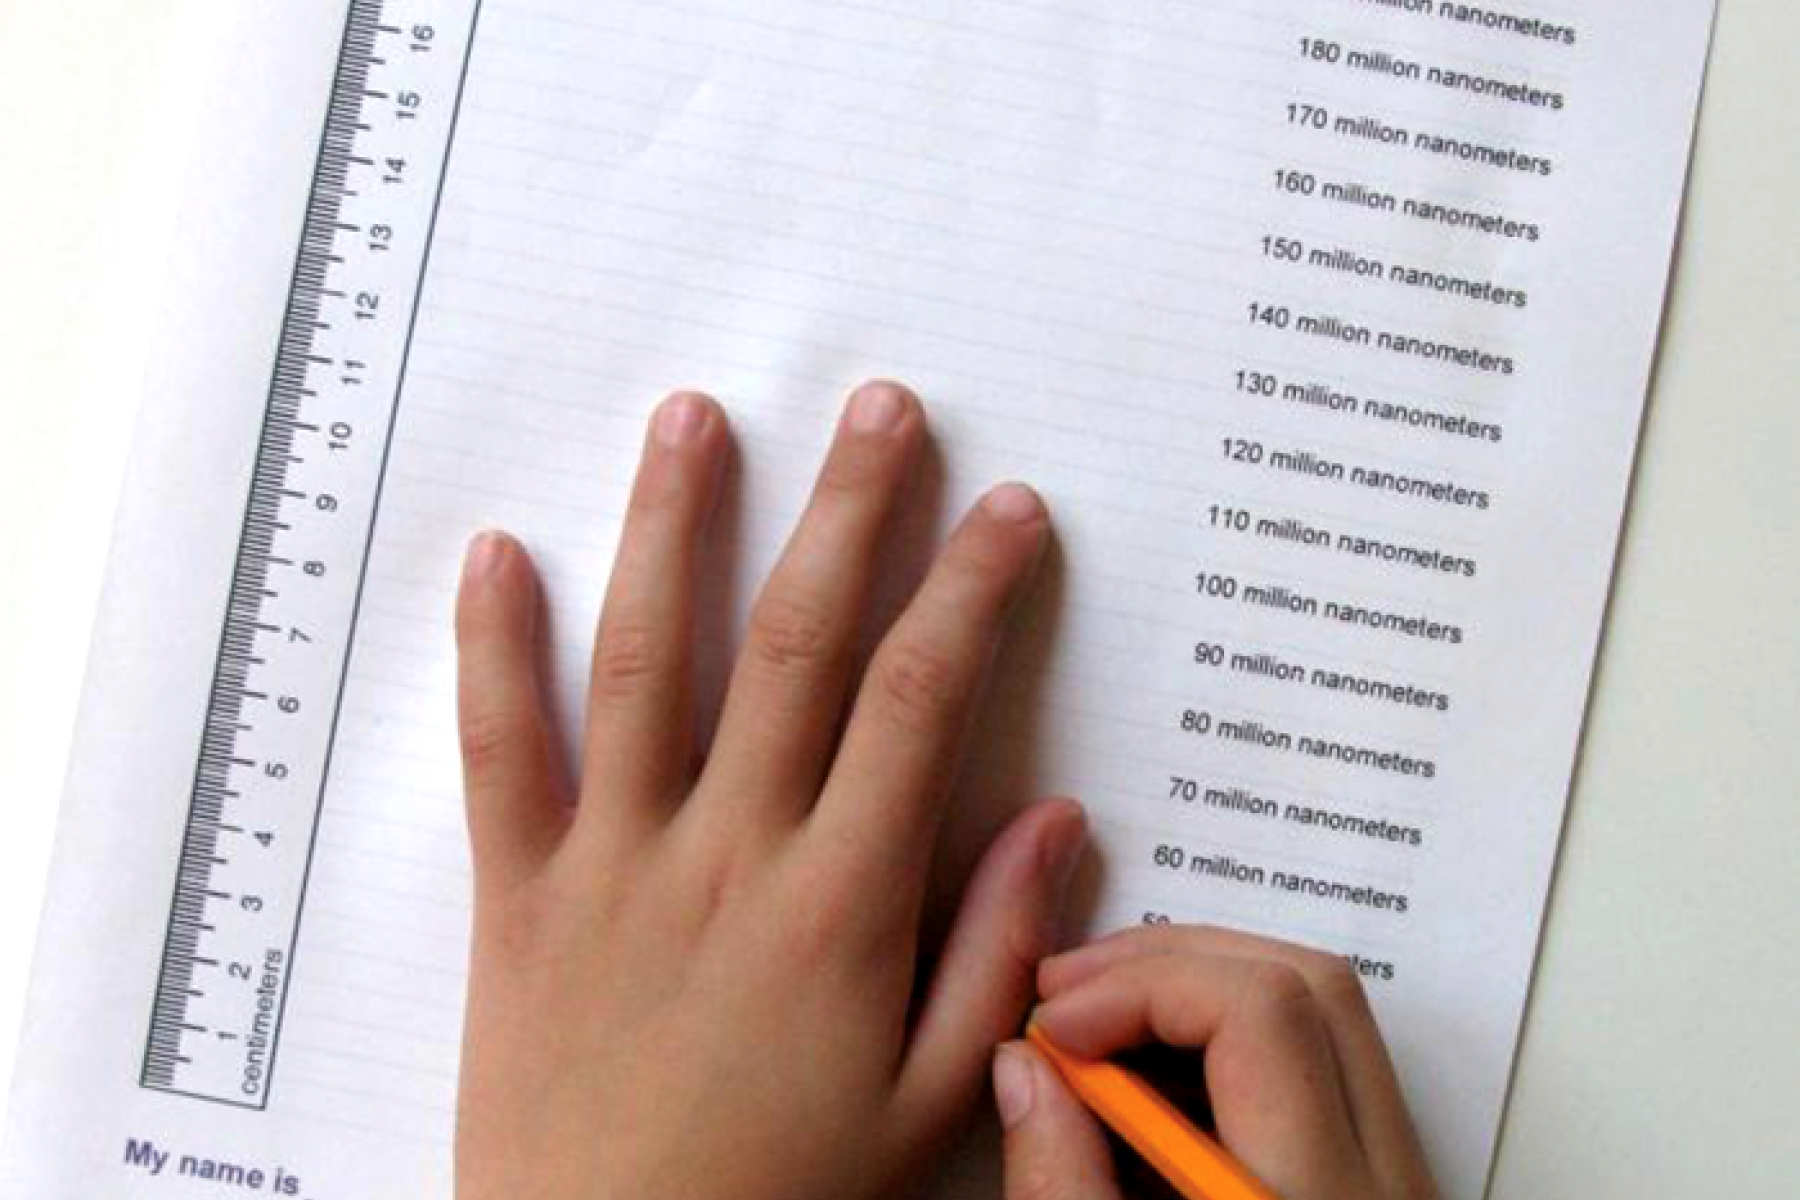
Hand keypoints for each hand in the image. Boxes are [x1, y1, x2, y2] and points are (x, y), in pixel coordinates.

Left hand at [452, 383, 1088, 1199]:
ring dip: (677, 527)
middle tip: (881, 405)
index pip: (921, 701)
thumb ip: (994, 955)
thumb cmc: (778, 1197)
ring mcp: (613, 862)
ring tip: (696, 418)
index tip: (1009, 509)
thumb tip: (1056, 822)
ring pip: (649, 660)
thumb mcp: (926, 1104)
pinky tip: (500, 550)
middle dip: (850, 508)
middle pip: (800, 642)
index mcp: (841, 902)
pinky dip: (492, 646)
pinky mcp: (518, 894)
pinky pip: (499, 752)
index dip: (972, 589)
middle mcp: (728, 852)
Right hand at [994, 926, 1440, 1199]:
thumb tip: (1023, 1067)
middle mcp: (1385, 1180)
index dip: (1141, 989)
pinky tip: (1157, 1085)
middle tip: (1068, 1004)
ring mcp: (1398, 1178)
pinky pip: (1326, 1064)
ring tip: (1105, 1035)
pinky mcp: (1384, 1183)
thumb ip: (1061, 1183)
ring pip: (1326, 1009)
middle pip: (1307, 984)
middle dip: (1169, 966)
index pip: (1258, 1013)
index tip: (1054, 1027)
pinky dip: (1232, 1043)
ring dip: (1201, 991)